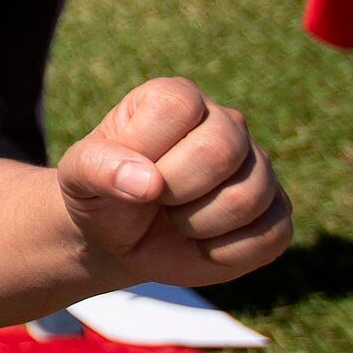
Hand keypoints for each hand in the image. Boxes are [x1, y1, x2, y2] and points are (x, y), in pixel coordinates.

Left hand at [56, 78, 290, 289]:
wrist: (117, 239)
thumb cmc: (99, 194)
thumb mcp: (76, 176)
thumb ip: (99, 167)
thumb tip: (149, 183)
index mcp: (177, 98)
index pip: (177, 107)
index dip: (147, 149)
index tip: (129, 169)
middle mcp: (226, 123)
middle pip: (222, 150)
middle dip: (175, 191)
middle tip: (156, 200)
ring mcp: (257, 167)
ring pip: (249, 197)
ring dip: (197, 226)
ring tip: (176, 220)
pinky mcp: (276, 212)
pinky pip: (271, 237)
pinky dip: (223, 254)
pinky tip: (201, 242)